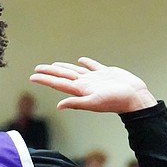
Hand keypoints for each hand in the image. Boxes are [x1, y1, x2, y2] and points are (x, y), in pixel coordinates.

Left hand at [30, 57, 156, 112]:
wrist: (134, 98)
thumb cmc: (116, 101)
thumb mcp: (94, 102)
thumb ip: (76, 103)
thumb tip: (58, 106)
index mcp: (80, 90)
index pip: (58, 83)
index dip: (45, 79)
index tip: (33, 76)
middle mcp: (85, 84)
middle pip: (63, 76)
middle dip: (49, 72)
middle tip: (37, 69)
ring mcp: (95, 79)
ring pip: (75, 71)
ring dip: (64, 68)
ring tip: (54, 65)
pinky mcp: (105, 73)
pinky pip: (92, 66)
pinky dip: (86, 63)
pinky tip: (81, 60)